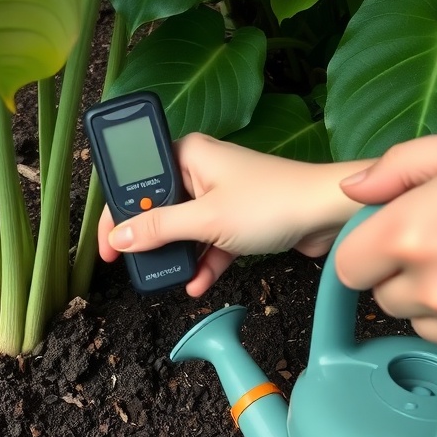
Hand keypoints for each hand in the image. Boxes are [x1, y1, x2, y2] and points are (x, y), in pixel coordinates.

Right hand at [98, 133, 367, 295]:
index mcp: (187, 153)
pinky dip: (203, 262)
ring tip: (166, 278)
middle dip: (148, 238)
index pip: (136, 177)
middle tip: (134, 264)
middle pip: (158, 205)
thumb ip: (158, 229)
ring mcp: (221, 195)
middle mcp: (201, 169)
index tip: (107, 240)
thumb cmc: (273, 202)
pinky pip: (209, 242)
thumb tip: (119, 237)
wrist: (330, 215)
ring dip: (177, 254)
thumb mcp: (205, 220)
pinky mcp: (239, 219)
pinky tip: (196, 284)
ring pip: (184, 227)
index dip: (118, 209)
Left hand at [337, 134, 436, 345]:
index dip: (367, 248)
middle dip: (400, 272)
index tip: (391, 234)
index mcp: (409, 233)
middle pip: (381, 294)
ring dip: (429, 297)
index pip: (348, 266)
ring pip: (415, 317)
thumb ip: (396, 168)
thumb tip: (353, 188)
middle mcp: (429, 283)